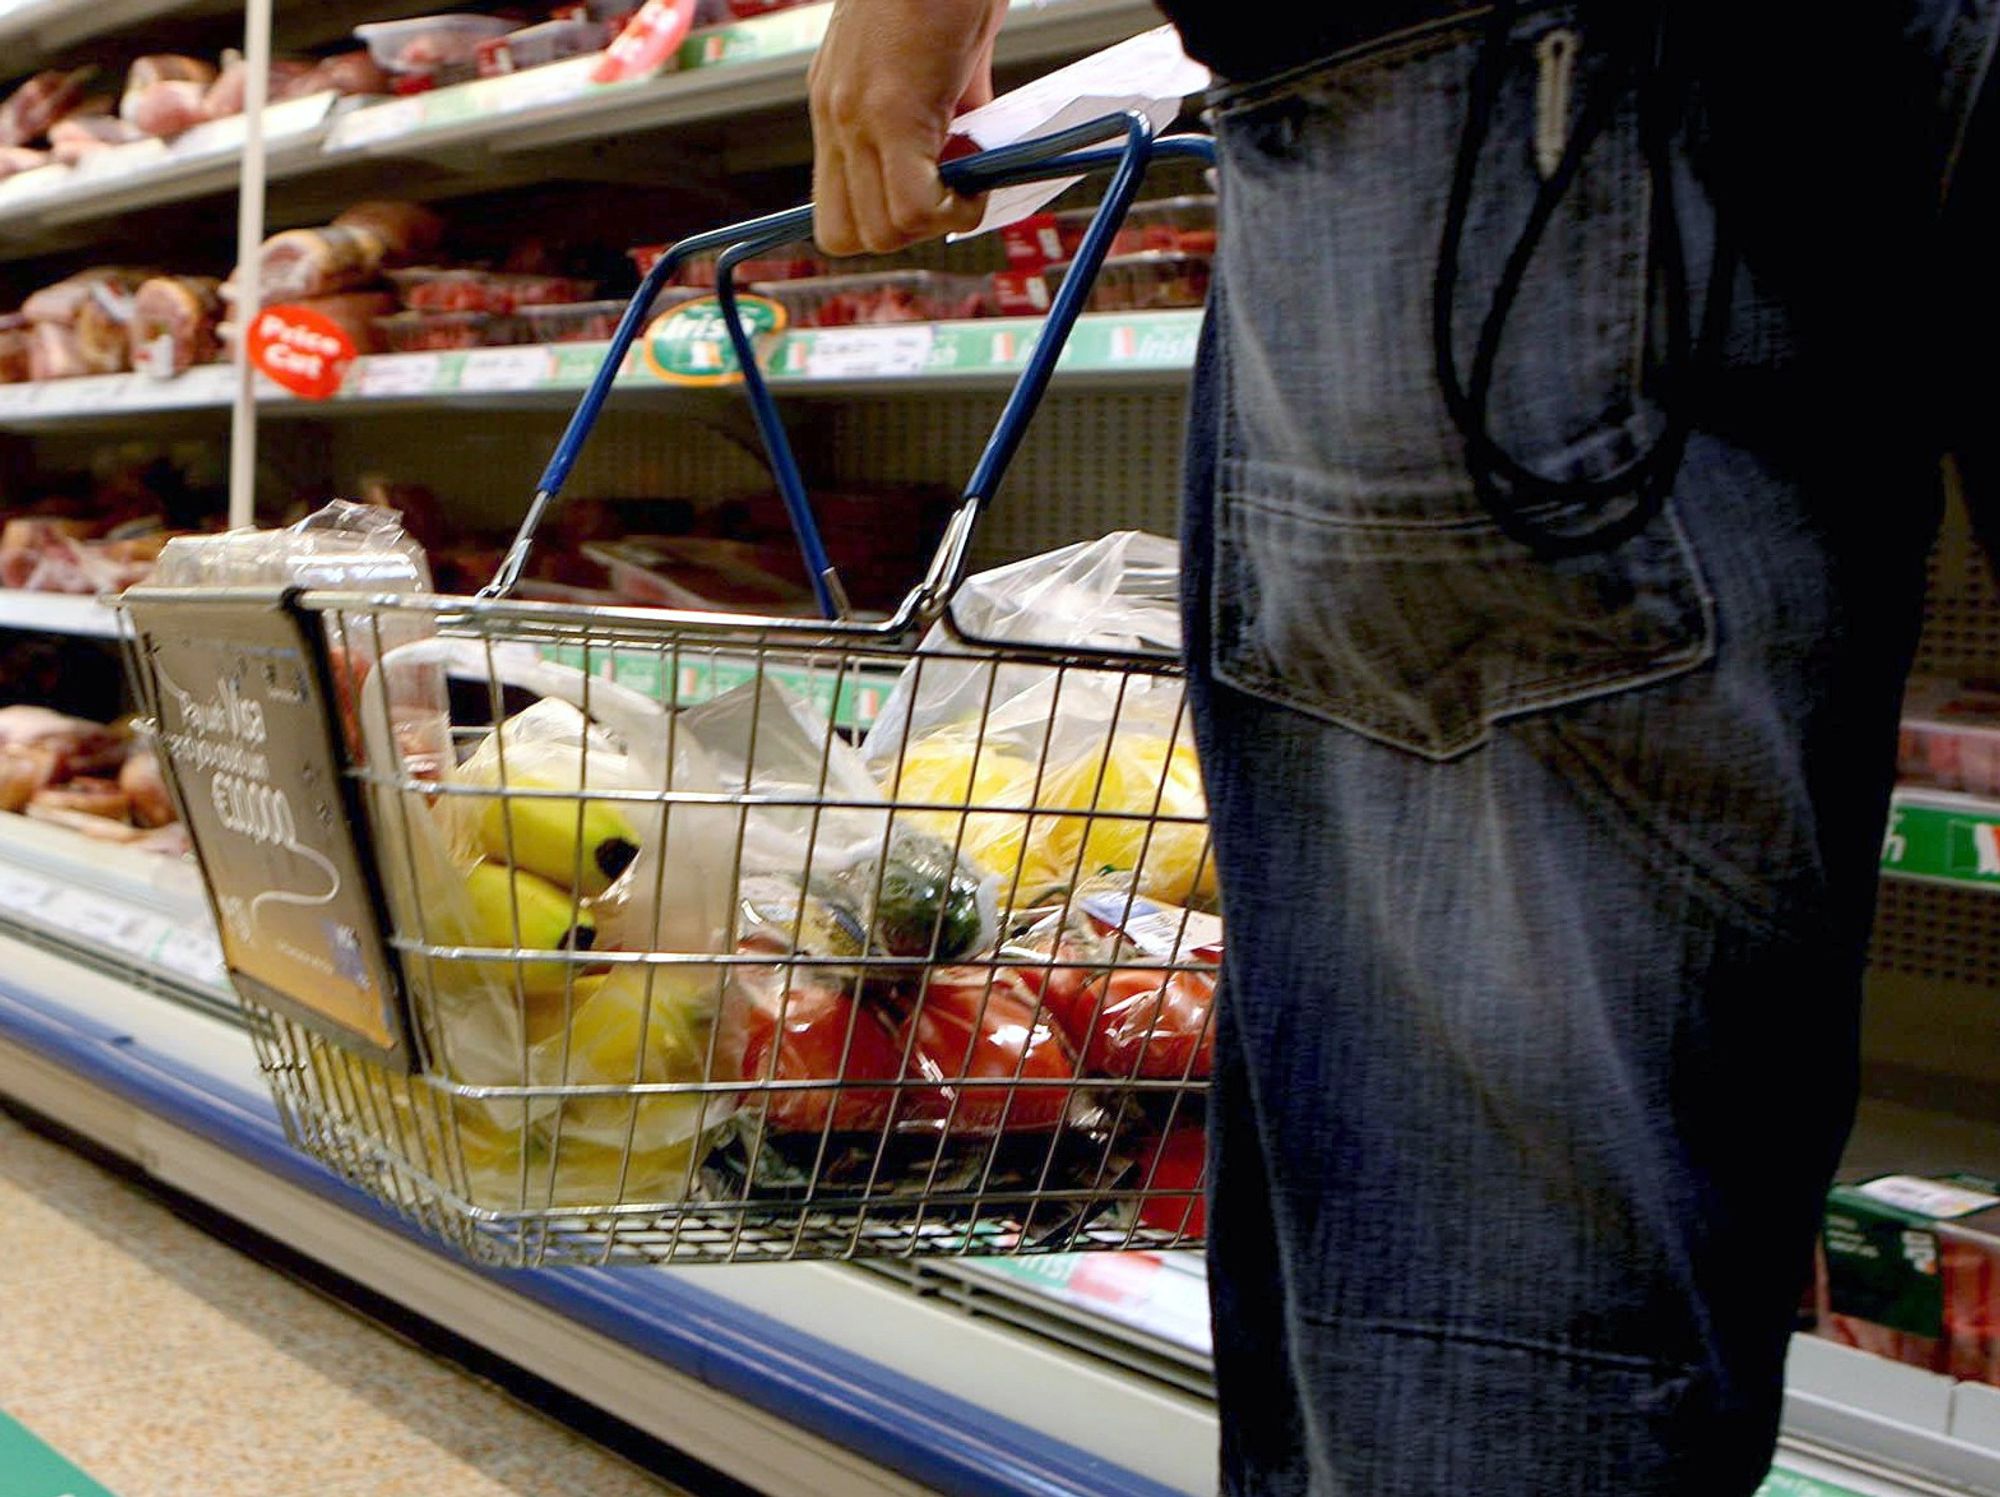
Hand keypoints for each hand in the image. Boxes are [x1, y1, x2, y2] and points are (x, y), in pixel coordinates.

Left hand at [808, 0, 1007, 255]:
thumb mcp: (938, 60)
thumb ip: (947, 113)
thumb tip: (972, 158)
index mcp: (837, 104)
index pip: (833, 208)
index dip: (884, 223)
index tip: (930, 201)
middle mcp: (834, 116)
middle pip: (846, 235)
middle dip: (906, 234)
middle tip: (951, 199)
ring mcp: (855, 115)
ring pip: (882, 230)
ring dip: (936, 222)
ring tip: (971, 184)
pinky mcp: (890, 110)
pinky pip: (915, 203)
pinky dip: (956, 208)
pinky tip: (981, 177)